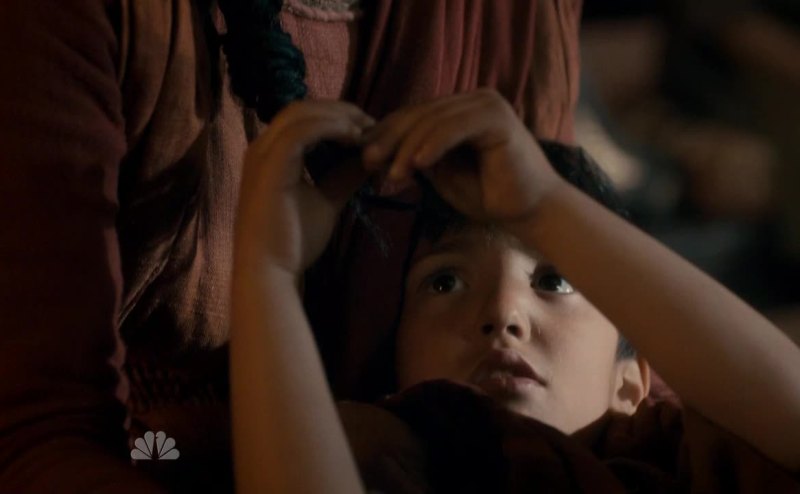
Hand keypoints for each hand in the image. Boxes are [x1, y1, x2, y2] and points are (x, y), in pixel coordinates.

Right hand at [235, 100, 373, 274]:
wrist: (270, 272)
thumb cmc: (293, 242)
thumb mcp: (326, 201)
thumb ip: (343, 178)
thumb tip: (371, 160)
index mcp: (270, 154)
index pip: (302, 118)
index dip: (335, 117)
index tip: (367, 129)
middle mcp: (261, 147)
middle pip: (302, 108)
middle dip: (339, 110)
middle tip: (372, 122)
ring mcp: (262, 154)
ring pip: (301, 113)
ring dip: (338, 116)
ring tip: (366, 129)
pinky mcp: (269, 165)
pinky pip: (302, 132)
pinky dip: (331, 129)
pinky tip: (355, 138)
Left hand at [362, 89, 563, 225]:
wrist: (531, 212)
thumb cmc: (489, 196)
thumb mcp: (443, 174)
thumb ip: (418, 157)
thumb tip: (379, 149)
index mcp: (460, 110)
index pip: (414, 116)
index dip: (386, 135)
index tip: (365, 159)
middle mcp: (472, 100)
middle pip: (419, 114)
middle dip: (390, 140)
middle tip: (368, 163)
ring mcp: (485, 104)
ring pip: (432, 121)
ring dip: (407, 148)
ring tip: (392, 175)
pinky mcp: (496, 117)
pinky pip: (454, 127)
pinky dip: (432, 145)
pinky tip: (416, 164)